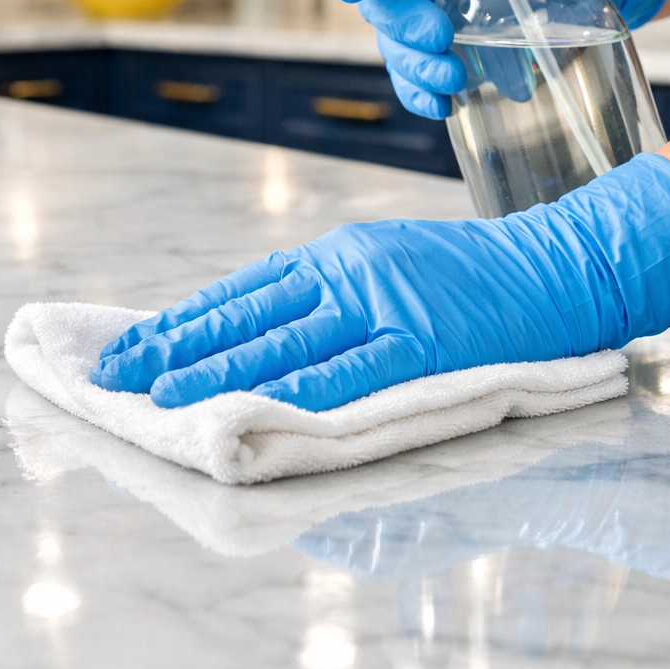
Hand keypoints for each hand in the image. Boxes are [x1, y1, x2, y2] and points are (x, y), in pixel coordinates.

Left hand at [91, 154, 669, 411]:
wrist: (553, 269)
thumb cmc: (468, 275)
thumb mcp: (385, 265)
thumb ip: (327, 296)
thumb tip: (263, 338)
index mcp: (334, 255)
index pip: (240, 293)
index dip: (181, 322)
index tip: (130, 349)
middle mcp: (346, 271)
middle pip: (246, 315)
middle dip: (176, 348)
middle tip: (115, 376)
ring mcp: (383, 303)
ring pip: (284, 342)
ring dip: (217, 373)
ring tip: (161, 398)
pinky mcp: (423, 340)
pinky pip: (350, 373)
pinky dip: (298, 394)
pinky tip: (255, 413)